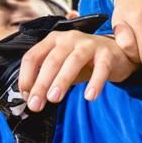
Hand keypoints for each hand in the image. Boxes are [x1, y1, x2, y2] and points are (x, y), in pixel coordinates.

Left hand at [17, 31, 137, 110]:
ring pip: (72, 61)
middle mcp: (69, 38)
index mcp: (53, 40)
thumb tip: (32, 98)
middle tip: (36, 104)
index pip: (33, 56)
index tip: (26, 96)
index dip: (26, 77)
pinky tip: (89, 96)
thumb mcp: (62, 66)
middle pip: (51, 60)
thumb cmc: (84, 61)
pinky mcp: (107, 53)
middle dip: (41, 84)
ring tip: (54, 99)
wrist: (115, 53)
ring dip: (62, 81)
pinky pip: (100, 69)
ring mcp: (88, 44)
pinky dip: (95, 83)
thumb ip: (48, 78)